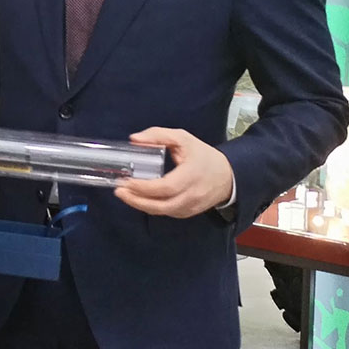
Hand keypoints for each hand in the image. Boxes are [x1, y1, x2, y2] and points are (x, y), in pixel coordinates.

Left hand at [114, 128, 234, 218]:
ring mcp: (190, 207)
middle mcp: (191, 195)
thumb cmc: (204, 156)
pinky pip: (166, 213)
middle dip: (136, 200)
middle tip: (119, 191)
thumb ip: (158, 135)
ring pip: (161, 212)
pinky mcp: (187, 213)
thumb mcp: (183, 139)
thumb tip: (134, 139)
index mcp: (191, 175)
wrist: (229, 176)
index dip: (143, 187)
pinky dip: (151, 207)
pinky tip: (139, 199)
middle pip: (160, 205)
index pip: (165, 187)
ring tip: (125, 194)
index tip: (126, 181)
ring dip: (140, 205)